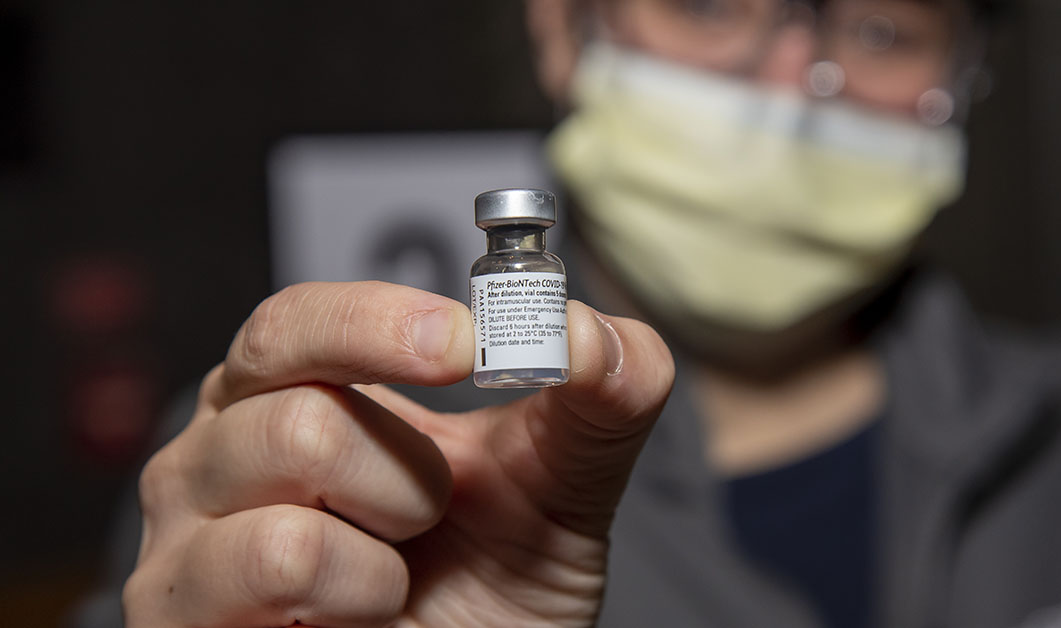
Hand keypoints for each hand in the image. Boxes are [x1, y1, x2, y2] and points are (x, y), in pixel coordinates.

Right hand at [123, 281, 673, 626]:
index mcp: (295, 392)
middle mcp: (222, 449)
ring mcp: (189, 534)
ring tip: (399, 570)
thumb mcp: (568, 480)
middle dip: (405, 452)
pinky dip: (361, 588)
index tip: (467, 341)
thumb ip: (603, 394)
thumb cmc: (497, 579)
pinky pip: (276, 555)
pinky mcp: (179, 612)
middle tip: (437, 504)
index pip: (296, 319)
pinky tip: (365, 614)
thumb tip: (586, 325)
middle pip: (286, 380)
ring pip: (290, 452)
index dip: (379, 321)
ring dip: (391, 523)